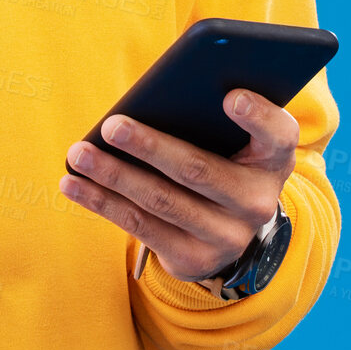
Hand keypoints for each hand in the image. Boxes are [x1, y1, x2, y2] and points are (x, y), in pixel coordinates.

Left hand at [59, 90, 298, 280]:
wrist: (232, 226)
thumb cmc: (223, 156)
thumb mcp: (234, 135)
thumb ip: (210, 108)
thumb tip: (158, 89)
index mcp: (273, 158)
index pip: (277, 134)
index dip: (257, 115)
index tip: (230, 96)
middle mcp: (257, 203)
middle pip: (199, 170)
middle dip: (151, 146)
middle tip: (112, 125)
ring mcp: (226, 237)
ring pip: (161, 201)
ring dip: (114, 176)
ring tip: (79, 154)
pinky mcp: (193, 259)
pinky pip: (140, 227)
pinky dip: (101, 202)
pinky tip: (72, 184)